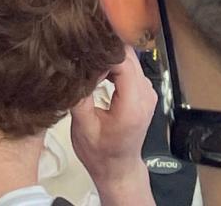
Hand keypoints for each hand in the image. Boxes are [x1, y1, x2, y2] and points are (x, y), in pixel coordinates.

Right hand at [69, 49, 157, 203]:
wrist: (118, 169)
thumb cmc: (101, 154)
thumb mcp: (83, 127)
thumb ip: (80, 95)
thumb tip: (73, 66)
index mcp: (133, 106)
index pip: (122, 61)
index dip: (101, 53)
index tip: (82, 52)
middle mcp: (145, 95)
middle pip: (127, 55)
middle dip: (103, 50)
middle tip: (81, 53)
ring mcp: (148, 92)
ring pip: (129, 57)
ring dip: (108, 56)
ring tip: (88, 64)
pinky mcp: (144, 91)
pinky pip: (130, 66)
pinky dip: (114, 64)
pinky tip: (99, 71)